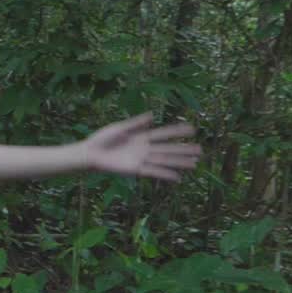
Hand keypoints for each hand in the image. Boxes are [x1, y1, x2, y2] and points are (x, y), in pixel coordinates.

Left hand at [82, 112, 201, 181]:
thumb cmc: (102, 139)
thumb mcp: (120, 127)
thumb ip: (136, 123)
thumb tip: (153, 115)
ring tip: (195, 164)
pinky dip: (165, 175)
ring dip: (180, 163)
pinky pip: (154, 172)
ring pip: (165, 161)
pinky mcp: (135, 170)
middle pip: (168, 149)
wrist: (90, 154)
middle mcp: (145, 149)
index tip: (193, 129)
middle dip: (184, 149)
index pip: (164, 134)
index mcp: (142, 136)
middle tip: (201, 150)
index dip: (178, 132)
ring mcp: (141, 160)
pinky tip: (178, 177)